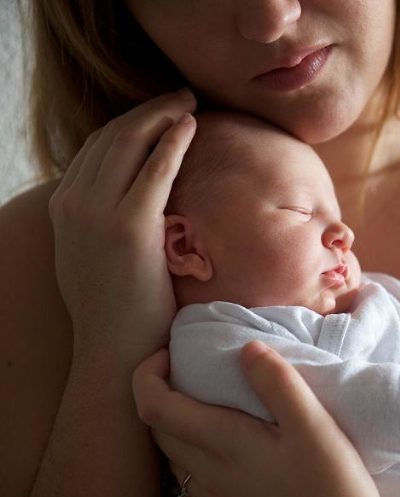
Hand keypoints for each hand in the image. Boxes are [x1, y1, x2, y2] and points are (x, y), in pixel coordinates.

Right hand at [48, 89, 195, 364]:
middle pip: (111, 136)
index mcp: (63, 208)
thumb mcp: (92, 258)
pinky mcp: (129, 226)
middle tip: (180, 97)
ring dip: (162, 115)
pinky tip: (191, 126)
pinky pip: (154, 169)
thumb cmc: (117, 309)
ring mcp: (97, 214)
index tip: (159, 112)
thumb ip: (99, 223)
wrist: (116, 350)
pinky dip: (173, 141)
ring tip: (189, 102)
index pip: (96, 148)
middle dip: (148, 110)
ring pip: (129, 143)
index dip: (130, 122)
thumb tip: (125, 202)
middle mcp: (73, 204)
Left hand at [133, 342, 384, 496]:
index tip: (170, 351)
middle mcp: (210, 472)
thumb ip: (278, 384)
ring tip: (204, 394)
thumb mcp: (313, 426)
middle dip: (159, 390)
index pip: (155, 408)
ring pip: (173, 451)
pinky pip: (192, 471)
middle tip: (185, 364)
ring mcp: (217, 494)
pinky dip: (192, 442)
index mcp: (224, 444)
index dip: (147, 374)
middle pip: (158, 429)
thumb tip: (247, 347)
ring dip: (174, 418)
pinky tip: (224, 435)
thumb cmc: (331, 484)